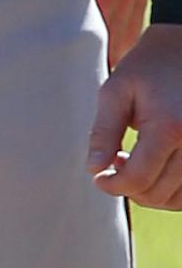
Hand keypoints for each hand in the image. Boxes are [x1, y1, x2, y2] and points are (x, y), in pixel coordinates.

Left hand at [89, 23, 181, 207]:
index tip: (98, 178)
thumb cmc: (147, 67)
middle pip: (157, 193)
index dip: (112, 185)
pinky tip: (154, 167)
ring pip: (177, 199)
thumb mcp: (116, 91)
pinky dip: (171, 191)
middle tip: (114, 161)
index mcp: (169, 128)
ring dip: (150, 191)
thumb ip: (104, 132)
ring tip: (133, 162)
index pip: (138, 179)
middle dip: (129, 186)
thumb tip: (94, 170)